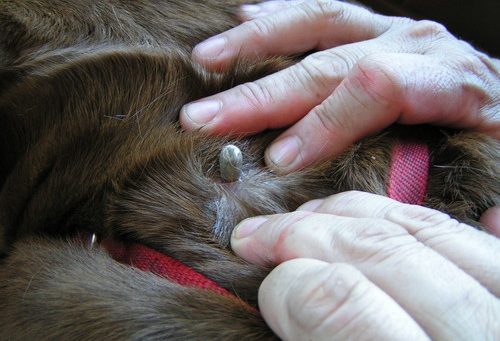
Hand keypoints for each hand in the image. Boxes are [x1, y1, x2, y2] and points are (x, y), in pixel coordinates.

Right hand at [180, 0, 499, 173]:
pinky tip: (244, 18)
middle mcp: (413, 45)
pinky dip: (279, 16)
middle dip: (261, 96)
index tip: (277, 162)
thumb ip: (495, 190)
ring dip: (255, 44)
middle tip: (206, 121)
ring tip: (207, 62)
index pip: (374, 88)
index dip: (323, 124)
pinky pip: (321, 14)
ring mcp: (388, 31)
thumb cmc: (497, 136)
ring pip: (314, 24)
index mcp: (449, 79)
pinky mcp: (371, 30)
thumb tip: (486, 223)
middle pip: (327, 63)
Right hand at [230, 191, 499, 339]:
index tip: (263, 282)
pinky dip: (412, 214)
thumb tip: (283, 292)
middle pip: (382, 252)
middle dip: (304, 233)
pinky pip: (465, 233)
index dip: (289, 284)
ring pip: (424, 227)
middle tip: (257, 234)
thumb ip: (327, 338)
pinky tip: (373, 211)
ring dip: (350, 211)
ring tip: (305, 215)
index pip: (344, 304)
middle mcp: (485, 334)